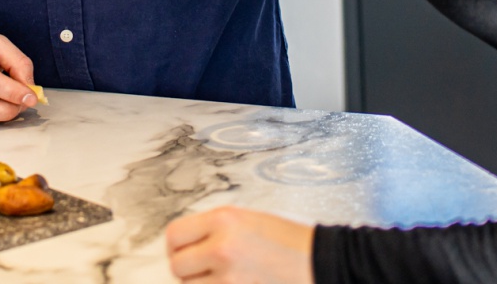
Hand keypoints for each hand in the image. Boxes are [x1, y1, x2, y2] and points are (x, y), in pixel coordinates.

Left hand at [165, 207, 315, 282]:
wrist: (322, 262)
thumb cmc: (289, 241)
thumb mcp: (249, 220)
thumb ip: (215, 229)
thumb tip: (185, 244)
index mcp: (224, 219)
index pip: (174, 235)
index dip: (176, 247)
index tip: (183, 252)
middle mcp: (222, 247)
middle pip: (177, 266)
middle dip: (187, 270)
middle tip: (204, 270)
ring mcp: (230, 279)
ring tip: (224, 278)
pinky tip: (233, 283)